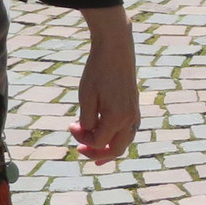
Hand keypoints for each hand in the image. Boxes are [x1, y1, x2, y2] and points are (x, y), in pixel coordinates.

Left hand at [71, 7, 139, 164]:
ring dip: (110, 148)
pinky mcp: (134, 107)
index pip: (98, 142)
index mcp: (117, 118)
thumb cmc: (98, 71)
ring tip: (97, 155)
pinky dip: (118, 138)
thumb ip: (87, 121)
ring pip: (125, 142)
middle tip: (81, 151)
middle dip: (98, 154)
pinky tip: (109, 136)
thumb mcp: (86, 97)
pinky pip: (129, 131)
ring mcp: (134, 113)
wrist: (115, 49)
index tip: (70, 124)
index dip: (81, 137)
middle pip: (116, 150)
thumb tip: (88, 133)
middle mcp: (129, 119)